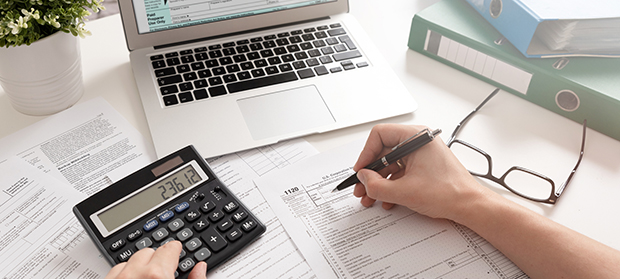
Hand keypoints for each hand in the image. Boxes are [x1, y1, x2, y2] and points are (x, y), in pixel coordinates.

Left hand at [104, 241, 206, 278]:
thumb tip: (200, 268)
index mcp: (157, 275)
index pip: (170, 249)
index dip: (176, 252)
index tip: (177, 254)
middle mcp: (133, 275)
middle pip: (148, 252)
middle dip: (156, 260)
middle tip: (163, 274)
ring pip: (128, 261)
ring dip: (137, 268)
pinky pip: (113, 272)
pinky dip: (123, 275)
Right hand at [352, 124, 490, 221]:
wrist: (470, 206)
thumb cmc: (449, 192)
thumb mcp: (404, 191)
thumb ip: (377, 186)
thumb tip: (363, 179)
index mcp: (416, 137)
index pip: (379, 135)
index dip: (366, 154)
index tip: (361, 170)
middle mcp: (418, 142)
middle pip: (384, 152)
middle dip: (371, 173)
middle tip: (362, 187)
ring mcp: (421, 155)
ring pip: (391, 165)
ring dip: (379, 182)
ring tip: (371, 197)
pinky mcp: (423, 167)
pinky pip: (400, 172)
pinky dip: (391, 186)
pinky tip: (386, 200)